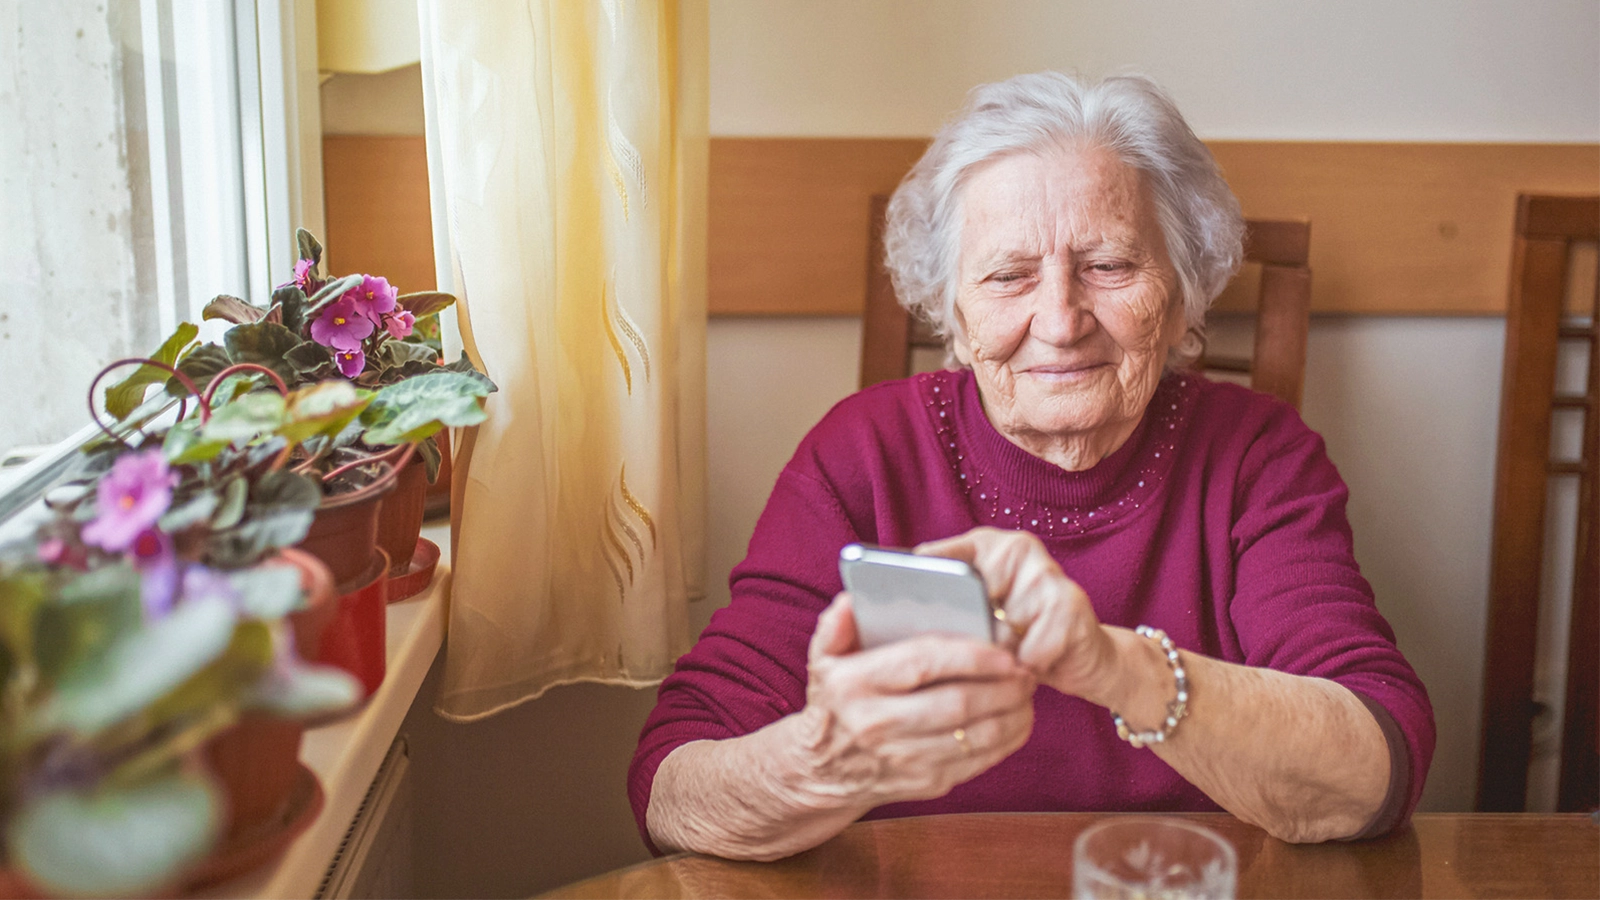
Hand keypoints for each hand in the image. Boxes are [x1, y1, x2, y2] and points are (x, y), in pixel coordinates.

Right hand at [794, 592, 1035, 806]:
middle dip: (1002, 686)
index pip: (921, 663)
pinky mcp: (925, 782)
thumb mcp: (822, 658)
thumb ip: (836, 625)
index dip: (969, 656)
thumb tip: (851, 602)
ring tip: (1026, 691)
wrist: (821, 771)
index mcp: (853, 684)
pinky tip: (1017, 719)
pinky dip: (1006, 740)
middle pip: (956, 704)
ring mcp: (903, 759)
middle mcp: (876, 724)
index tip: (1004, 650)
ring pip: (974, 736)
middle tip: (1026, 669)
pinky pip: (977, 761)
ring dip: (1011, 713)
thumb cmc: (834, 701)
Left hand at [916, 527, 1118, 704]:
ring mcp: (1046, 572)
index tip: (899, 612)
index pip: (939, 560)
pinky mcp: (1070, 603)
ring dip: (999, 659)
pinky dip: (1026, 668)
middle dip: (966, 637)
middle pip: (966, 603)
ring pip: (998, 632)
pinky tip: (1034, 665)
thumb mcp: (982, 618)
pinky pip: (1027, 651)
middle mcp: (1017, 548)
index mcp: (988, 544)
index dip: (918, 590)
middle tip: (972, 652)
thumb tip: (898, 622)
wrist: (1083, 655)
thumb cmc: (1022, 637)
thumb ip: (949, 608)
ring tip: (1010, 658)